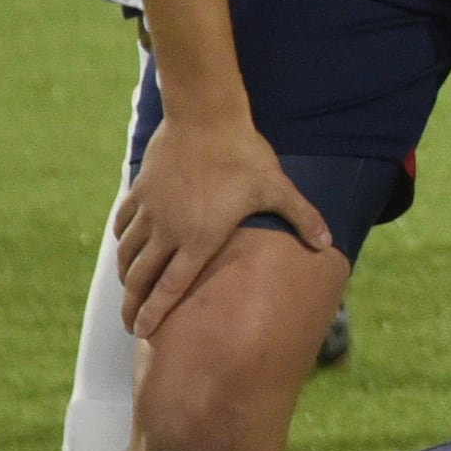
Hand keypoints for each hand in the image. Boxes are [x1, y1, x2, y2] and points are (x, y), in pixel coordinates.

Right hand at [113, 112, 328, 335]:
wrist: (206, 118)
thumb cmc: (244, 155)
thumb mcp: (277, 188)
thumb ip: (302, 218)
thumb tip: (328, 244)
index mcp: (200, 237)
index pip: (172, 286)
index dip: (155, 312)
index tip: (143, 332)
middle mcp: (169, 230)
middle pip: (141, 278)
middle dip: (134, 306)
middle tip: (132, 325)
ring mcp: (150, 211)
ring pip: (128, 254)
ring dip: (126, 277)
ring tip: (130, 291)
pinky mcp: (139, 192)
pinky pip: (122, 225)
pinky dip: (121, 242)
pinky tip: (126, 249)